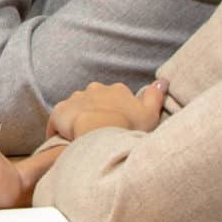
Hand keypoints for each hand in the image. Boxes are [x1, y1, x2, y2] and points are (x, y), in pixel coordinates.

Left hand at [48, 79, 165, 140]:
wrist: (99, 130)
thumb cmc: (128, 126)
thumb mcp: (150, 113)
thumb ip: (155, 95)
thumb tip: (162, 80)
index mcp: (116, 90)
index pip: (117, 97)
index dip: (119, 111)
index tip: (121, 123)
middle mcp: (95, 89)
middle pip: (97, 100)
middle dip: (99, 112)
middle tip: (102, 132)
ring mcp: (76, 98)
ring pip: (79, 107)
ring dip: (81, 118)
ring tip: (85, 138)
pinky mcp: (60, 110)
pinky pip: (59, 119)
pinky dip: (62, 128)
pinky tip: (65, 141)